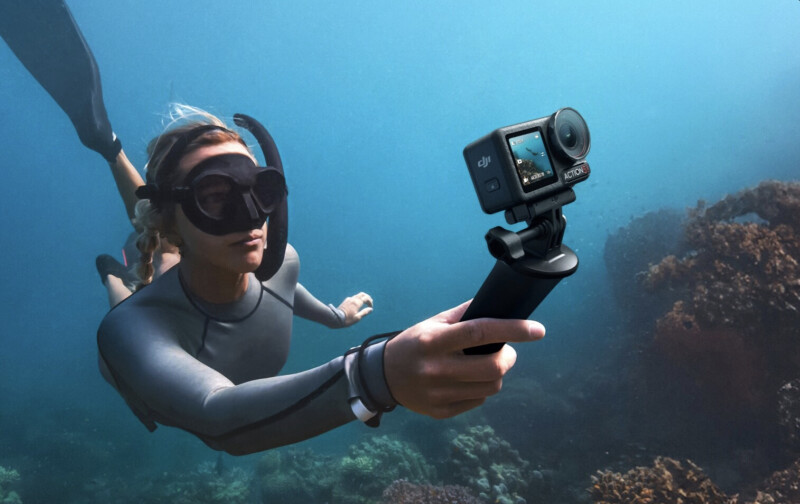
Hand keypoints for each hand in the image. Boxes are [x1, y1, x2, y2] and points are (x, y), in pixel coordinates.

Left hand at [337, 292, 373, 326]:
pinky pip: (353, 297)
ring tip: (364, 303)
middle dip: (367, 297)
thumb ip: (364, 312)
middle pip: (362, 294)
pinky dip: (357, 299)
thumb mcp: (357, 318)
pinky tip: (356, 304)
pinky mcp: (345, 301)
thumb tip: (370, 309)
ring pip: (357, 295)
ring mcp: (348, 300)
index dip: (370, 302)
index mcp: (357, 303)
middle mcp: (353, 299)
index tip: (370, 307)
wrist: (336, 318)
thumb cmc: (347, 319)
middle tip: (369, 302)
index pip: (366, 298)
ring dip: (362, 298)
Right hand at [384, 300, 544, 418]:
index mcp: (434, 341)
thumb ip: (463, 315)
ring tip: (485, 365)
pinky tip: (468, 381)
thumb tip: (496, 303)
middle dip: (509, 357)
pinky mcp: (440, 411)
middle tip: (506, 351)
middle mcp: (436, 368)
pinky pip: (478, 401)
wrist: (383, 376)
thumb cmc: (413, 343)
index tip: (537, 330)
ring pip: (490, 387)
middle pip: (493, 367)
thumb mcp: (433, 323)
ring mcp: (438, 393)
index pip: (481, 332)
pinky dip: (480, 389)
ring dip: (497, 374)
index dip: (513, 330)